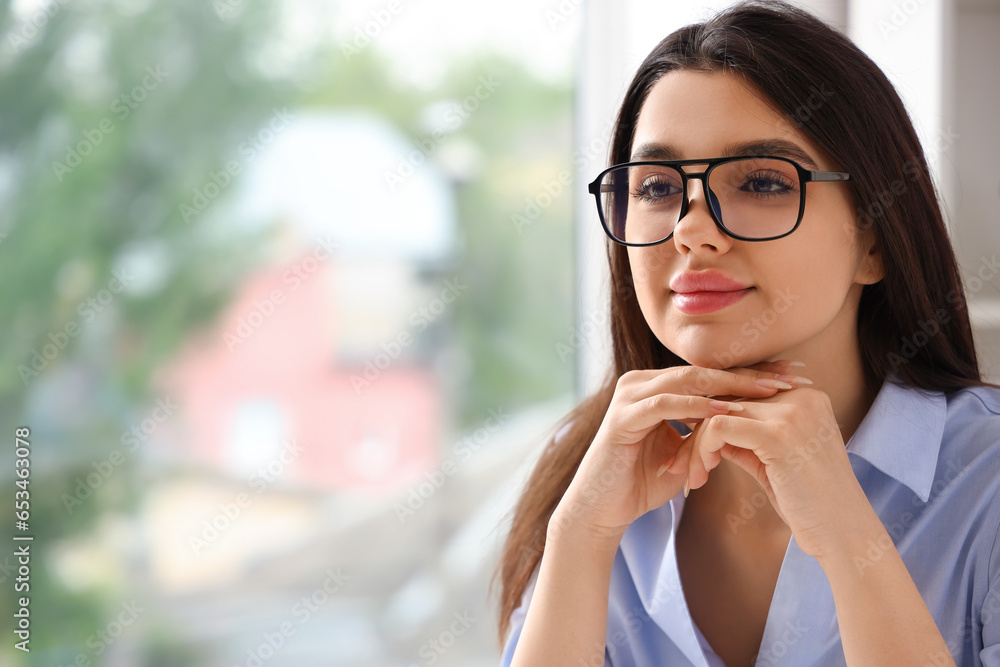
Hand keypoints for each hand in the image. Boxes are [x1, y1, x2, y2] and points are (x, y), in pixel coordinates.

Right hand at [550, 361, 804, 547]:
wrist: (602, 508)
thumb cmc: (644, 481)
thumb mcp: (687, 450)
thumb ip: (709, 431)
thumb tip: (753, 422)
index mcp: (657, 387)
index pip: (711, 374)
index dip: (752, 377)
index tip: (792, 380)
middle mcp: (641, 383)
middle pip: (704, 371)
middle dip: (748, 376)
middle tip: (788, 379)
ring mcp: (629, 396)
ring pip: (687, 381)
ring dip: (729, 387)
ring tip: (767, 392)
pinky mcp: (622, 416)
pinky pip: (665, 404)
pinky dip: (697, 407)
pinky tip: (726, 411)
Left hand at [684, 382, 860, 558]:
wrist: (843, 536)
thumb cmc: (808, 503)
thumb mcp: (773, 460)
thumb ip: (746, 437)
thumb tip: (709, 426)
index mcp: (804, 397)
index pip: (740, 395)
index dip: (710, 420)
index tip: (691, 452)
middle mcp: (801, 395)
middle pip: (725, 401)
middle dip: (696, 434)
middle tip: (678, 466)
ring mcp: (792, 411)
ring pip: (715, 412)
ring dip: (694, 447)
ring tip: (691, 477)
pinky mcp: (778, 433)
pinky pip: (718, 427)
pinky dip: (701, 450)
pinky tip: (701, 475)